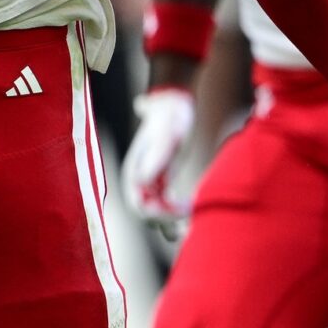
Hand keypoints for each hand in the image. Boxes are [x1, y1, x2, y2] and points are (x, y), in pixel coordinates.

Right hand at [124, 86, 195, 232]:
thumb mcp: (165, 136)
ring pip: (157, 211)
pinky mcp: (163, 179)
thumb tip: (144, 181)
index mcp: (135, 172)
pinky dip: (177, 211)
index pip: (140, 205)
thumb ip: (155, 157)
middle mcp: (140, 179)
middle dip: (167, 220)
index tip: (182, 210)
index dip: (159, 214)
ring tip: (191, 223)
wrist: (173, 104)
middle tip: (191, 219)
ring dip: (171, 220)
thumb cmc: (170, 117)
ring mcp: (151, 180)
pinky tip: (192, 209)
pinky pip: (166, 204)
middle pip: (148, 213)